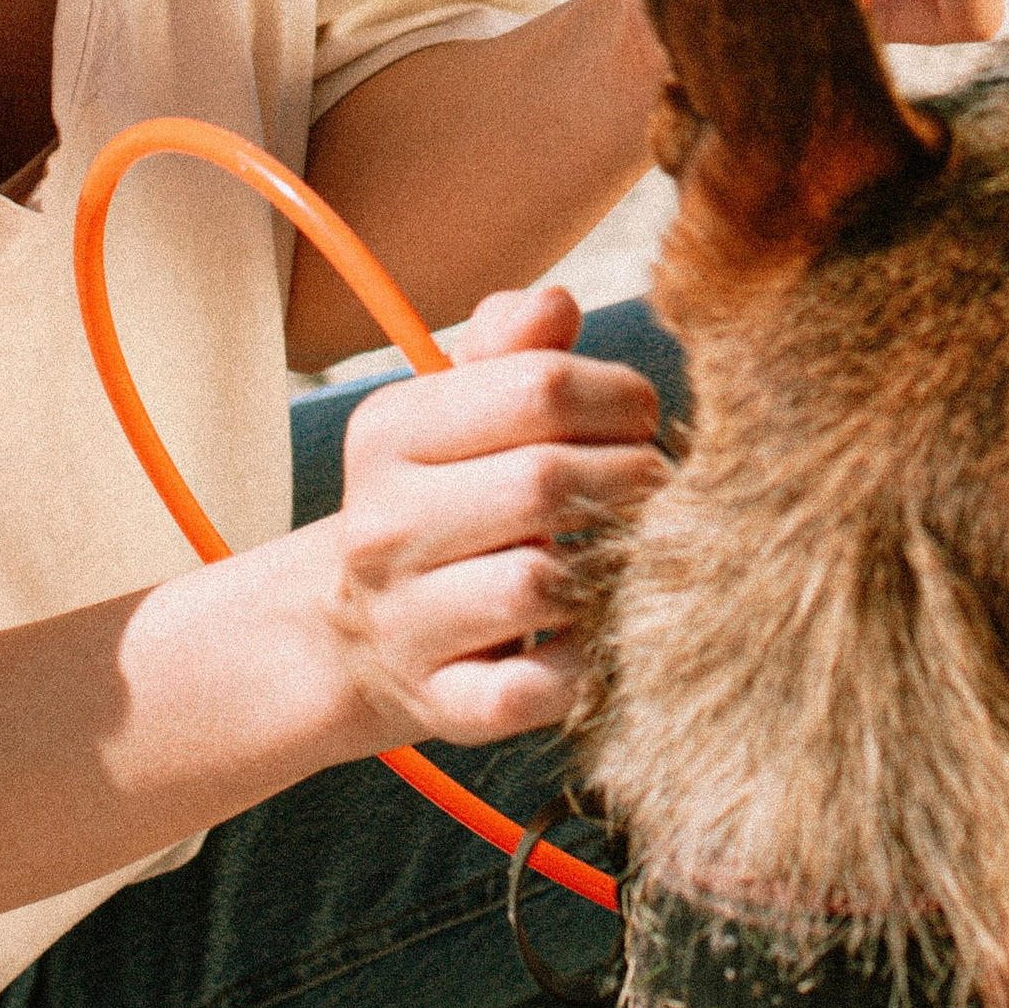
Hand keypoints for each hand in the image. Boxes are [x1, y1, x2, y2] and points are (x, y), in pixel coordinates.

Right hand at [316, 286, 666, 749]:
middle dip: (630, 478)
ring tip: (625, 549)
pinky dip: (585, 661)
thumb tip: (555, 303)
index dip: (620, 396)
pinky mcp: (444, 704)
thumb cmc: (444, 496)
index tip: (640, 417)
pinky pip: (539, 686)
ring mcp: (408, 622)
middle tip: (653, 485)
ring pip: (541, 584)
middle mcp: (385, 525)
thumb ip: (511, 350)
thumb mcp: (457, 409)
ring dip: (610, 566)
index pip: (539, 386)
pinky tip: (594, 628)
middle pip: (547, 482)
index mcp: (390, 430)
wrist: (354, 632)